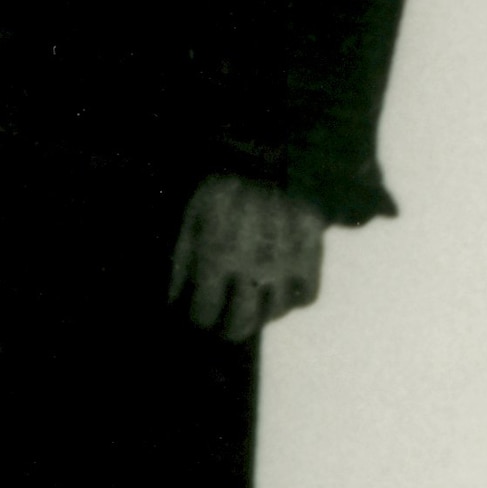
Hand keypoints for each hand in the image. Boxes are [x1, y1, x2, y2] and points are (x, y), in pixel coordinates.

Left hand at [169, 174, 326, 340]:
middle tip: (222, 324)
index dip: (197, 318)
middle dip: (225, 328)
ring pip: (273, 314)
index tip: (197, 315)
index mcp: (217, 257)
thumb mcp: (190, 218)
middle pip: (240, 324)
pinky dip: (292, 300)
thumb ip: (181, 262)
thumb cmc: (222, 189)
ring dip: (258, 315)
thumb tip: (173, 301)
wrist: (271, 158)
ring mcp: (287, 265)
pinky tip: (278, 290)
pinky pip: (306, 298)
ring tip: (249, 305)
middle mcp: (254, 268)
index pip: (204, 312)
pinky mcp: (313, 257)